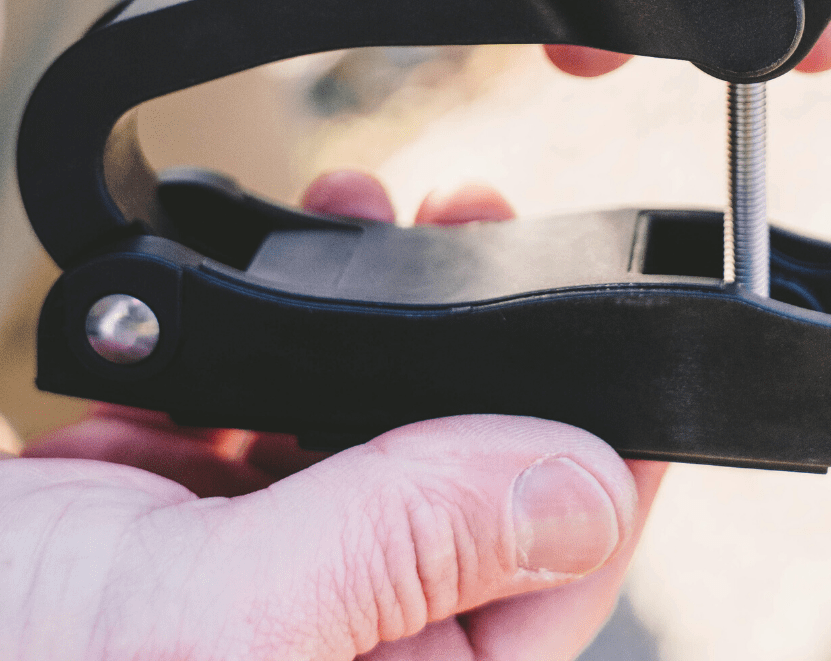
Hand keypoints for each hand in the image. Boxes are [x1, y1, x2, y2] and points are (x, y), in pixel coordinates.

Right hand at [0, 172, 663, 659]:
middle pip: (474, 471)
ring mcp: (285, 563)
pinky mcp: (219, 504)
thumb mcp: (220, 619)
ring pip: (388, 419)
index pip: (552, 572)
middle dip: (484, 344)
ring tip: (385, 212)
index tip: (612, 338)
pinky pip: (298, 399)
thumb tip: (584, 487)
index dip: (594, 448)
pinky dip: (299, 328)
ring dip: (392, 317)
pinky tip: (291, 267)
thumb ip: (404, 545)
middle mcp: (354, 637)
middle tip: (479, 230)